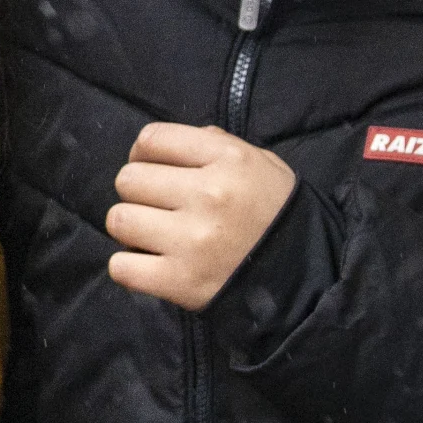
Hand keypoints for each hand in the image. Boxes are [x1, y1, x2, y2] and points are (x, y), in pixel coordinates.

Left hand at [104, 123, 293, 310]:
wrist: (304, 277)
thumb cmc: (277, 214)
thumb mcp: (261, 164)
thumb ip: (215, 145)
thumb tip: (167, 145)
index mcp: (228, 160)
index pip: (152, 140)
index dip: (142, 154)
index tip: (151, 169)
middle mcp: (208, 194)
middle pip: (129, 180)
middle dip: (138, 193)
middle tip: (156, 208)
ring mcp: (191, 240)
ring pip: (118, 220)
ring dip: (130, 229)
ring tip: (152, 237)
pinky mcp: (179, 282)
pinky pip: (121, 267)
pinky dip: (127, 268)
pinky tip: (148, 266)